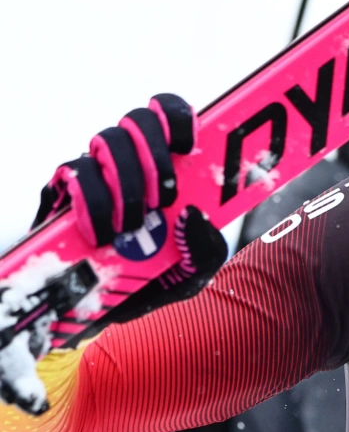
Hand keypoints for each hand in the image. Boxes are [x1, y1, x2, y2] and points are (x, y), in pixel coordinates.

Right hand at [2, 96, 225, 414]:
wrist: (97, 314)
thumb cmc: (147, 283)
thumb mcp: (190, 275)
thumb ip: (206, 251)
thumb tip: (195, 215)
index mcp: (164, 170)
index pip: (167, 117)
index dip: (177, 116)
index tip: (190, 142)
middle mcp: (127, 164)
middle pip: (136, 122)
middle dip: (155, 152)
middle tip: (166, 195)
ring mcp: (93, 175)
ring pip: (104, 142)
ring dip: (126, 180)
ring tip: (134, 223)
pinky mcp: (60, 195)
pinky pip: (73, 176)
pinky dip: (91, 202)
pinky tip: (101, 232)